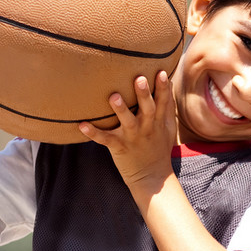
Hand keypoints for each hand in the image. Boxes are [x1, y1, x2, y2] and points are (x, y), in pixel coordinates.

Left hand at [79, 72, 175, 194]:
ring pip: (127, 122)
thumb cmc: (159, 148)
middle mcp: (146, 128)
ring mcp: (132, 138)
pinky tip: (81, 125)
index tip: (160, 73)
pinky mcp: (119, 147)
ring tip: (113, 97)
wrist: (152, 178)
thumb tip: (167, 82)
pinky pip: (105, 140)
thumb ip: (167, 107)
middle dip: (144, 94)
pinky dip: (93, 133)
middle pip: (147, 109)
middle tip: (139, 79)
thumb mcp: (169, 129)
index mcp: (158, 122)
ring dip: (120, 109)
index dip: (162, 88)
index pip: (163, 102)